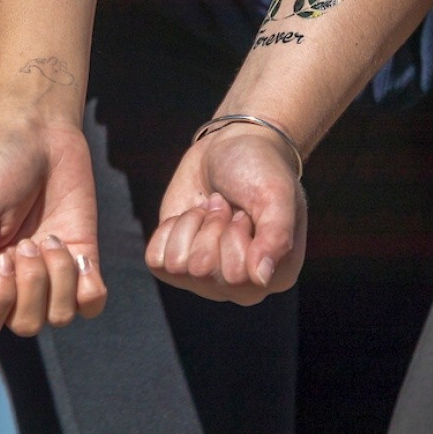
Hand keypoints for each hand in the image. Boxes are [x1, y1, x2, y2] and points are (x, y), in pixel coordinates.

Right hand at [0, 118, 105, 336]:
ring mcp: (53, 273)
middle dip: (31, 286)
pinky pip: (92, 302)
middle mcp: (17, 280)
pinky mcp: (84, 258)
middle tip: (28, 243)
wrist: (41, 136)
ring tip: (51, 240)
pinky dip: (88, 285)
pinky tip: (79, 252)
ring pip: (60, 316)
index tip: (2, 257)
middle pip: (26, 324)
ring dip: (59, 280)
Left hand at [146, 123, 306, 304]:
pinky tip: (191, 217)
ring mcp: (206, 277)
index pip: (235, 277)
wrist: (231, 147)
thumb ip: (276, 236)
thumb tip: (260, 279)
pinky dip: (168, 230)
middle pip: (201, 269)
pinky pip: (156, 260)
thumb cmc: (260, 170)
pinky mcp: (176, 262)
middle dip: (210, 225)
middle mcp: (240, 286)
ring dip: (192, 224)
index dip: (233, 236)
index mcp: (273, 277)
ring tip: (211, 210)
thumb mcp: (275, 195)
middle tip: (225, 207)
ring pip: (177, 264)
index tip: (244, 214)